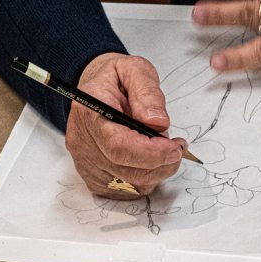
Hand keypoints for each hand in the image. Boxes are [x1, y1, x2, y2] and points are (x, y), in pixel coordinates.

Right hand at [65, 52, 186, 198]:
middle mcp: (82, 140)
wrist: (96, 90)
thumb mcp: (135, 70)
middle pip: (125, 170)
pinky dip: (144, 181)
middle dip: (161, 164)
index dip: (152, 153)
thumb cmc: (115, 79)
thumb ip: (147, 93)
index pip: (119, 145)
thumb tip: (158, 123)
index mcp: (90, 110)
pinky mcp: (92, 176)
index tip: (175, 148)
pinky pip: (123, 191)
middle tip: (178, 148)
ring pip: (128, 184)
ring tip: (164, 150)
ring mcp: (84, 161)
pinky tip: (150, 162)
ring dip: (155, 173)